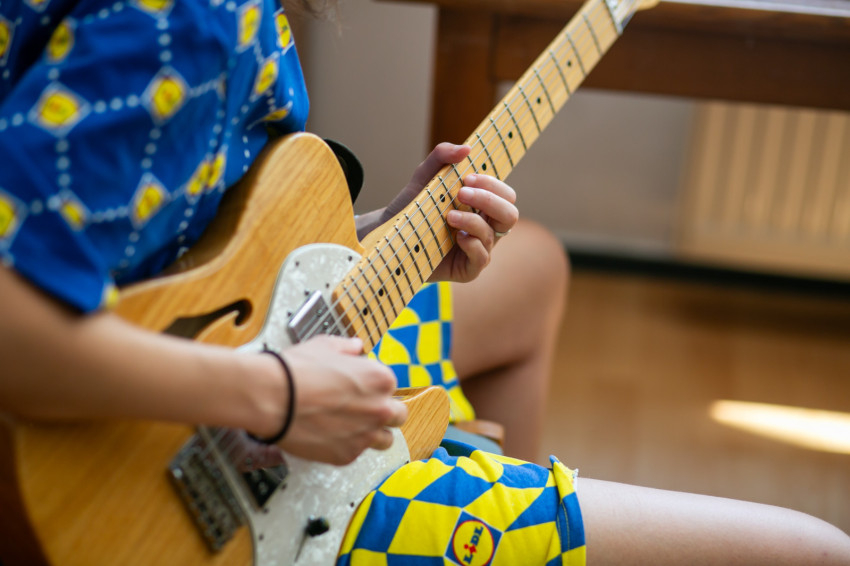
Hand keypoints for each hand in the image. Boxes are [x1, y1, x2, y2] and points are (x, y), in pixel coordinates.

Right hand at [275, 336, 407, 465]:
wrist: (272, 398)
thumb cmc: (297, 370)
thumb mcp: (325, 346)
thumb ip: (347, 347)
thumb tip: (356, 347)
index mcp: (380, 380)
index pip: (391, 386)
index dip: (374, 386)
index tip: (360, 388)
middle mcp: (379, 409)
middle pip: (398, 416)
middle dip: (385, 412)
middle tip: (364, 409)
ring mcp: (365, 435)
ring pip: (385, 440)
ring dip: (373, 433)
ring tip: (351, 426)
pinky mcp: (346, 456)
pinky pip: (356, 453)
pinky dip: (346, 446)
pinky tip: (328, 435)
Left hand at [377, 143, 518, 282]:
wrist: (390, 238)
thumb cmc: (412, 208)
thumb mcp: (424, 178)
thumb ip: (441, 157)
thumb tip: (467, 148)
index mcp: (483, 208)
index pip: (506, 195)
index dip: (492, 185)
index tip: (467, 177)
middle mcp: (486, 228)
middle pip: (510, 214)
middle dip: (489, 200)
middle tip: (462, 193)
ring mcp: (479, 250)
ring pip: (493, 234)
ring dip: (472, 221)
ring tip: (449, 215)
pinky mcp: (468, 269)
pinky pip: (482, 257)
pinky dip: (472, 244)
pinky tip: (455, 237)